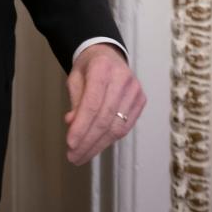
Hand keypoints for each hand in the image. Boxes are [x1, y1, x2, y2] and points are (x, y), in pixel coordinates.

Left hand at [63, 44, 144, 164]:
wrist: (108, 55)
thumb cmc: (89, 68)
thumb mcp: (75, 79)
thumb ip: (75, 102)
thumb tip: (73, 125)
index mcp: (102, 68)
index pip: (92, 104)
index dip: (81, 127)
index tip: (70, 144)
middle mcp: (122, 78)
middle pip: (104, 119)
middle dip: (88, 141)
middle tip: (73, 156)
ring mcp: (135, 90)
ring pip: (116, 127)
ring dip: (98, 145)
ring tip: (82, 155)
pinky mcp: (141, 100)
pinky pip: (125, 127)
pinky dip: (109, 140)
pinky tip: (96, 146)